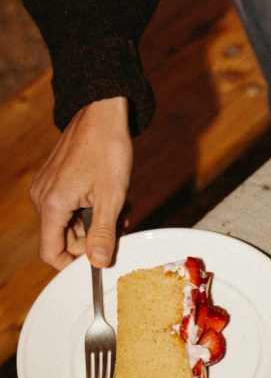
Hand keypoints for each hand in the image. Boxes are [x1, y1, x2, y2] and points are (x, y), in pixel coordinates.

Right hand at [29, 97, 131, 269]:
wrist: (102, 113)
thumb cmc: (107, 150)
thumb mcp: (112, 198)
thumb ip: (104, 234)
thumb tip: (99, 264)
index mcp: (52, 204)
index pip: (50, 253)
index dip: (73, 264)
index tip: (98, 259)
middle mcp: (42, 198)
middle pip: (63, 241)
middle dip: (92, 241)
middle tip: (120, 228)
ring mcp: (47, 189)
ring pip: (70, 225)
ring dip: (96, 225)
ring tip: (119, 211)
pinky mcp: (54, 182)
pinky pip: (70, 210)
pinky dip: (90, 211)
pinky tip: (109, 200)